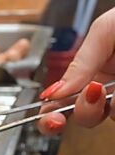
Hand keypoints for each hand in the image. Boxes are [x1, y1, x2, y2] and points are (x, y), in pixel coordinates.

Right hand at [39, 9, 114, 133]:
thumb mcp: (104, 31)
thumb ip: (79, 62)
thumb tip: (55, 92)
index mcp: (91, 73)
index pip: (62, 102)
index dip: (51, 115)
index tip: (52, 119)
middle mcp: (108, 90)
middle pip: (85, 117)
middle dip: (83, 111)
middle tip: (91, 98)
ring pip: (112, 117)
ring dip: (112, 104)